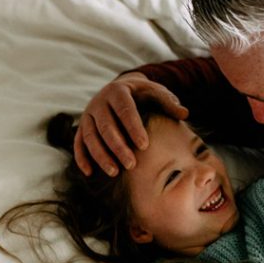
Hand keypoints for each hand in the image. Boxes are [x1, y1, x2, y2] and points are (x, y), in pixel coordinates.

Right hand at [73, 72, 187, 175]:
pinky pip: (78, 143)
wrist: (120, 89)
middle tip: (131, 165)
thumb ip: (168, 103)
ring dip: (100, 155)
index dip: (133, 128)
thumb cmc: (142, 95)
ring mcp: (88, 115)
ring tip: (114, 172)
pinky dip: (82, 158)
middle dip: (118, 147)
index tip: (144, 146)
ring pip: (90, 137)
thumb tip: (184, 114)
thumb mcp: (156, 93)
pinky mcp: (81, 126)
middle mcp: (99, 102)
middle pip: (105, 126)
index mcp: (118, 91)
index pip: (125, 111)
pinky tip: (90, 173)